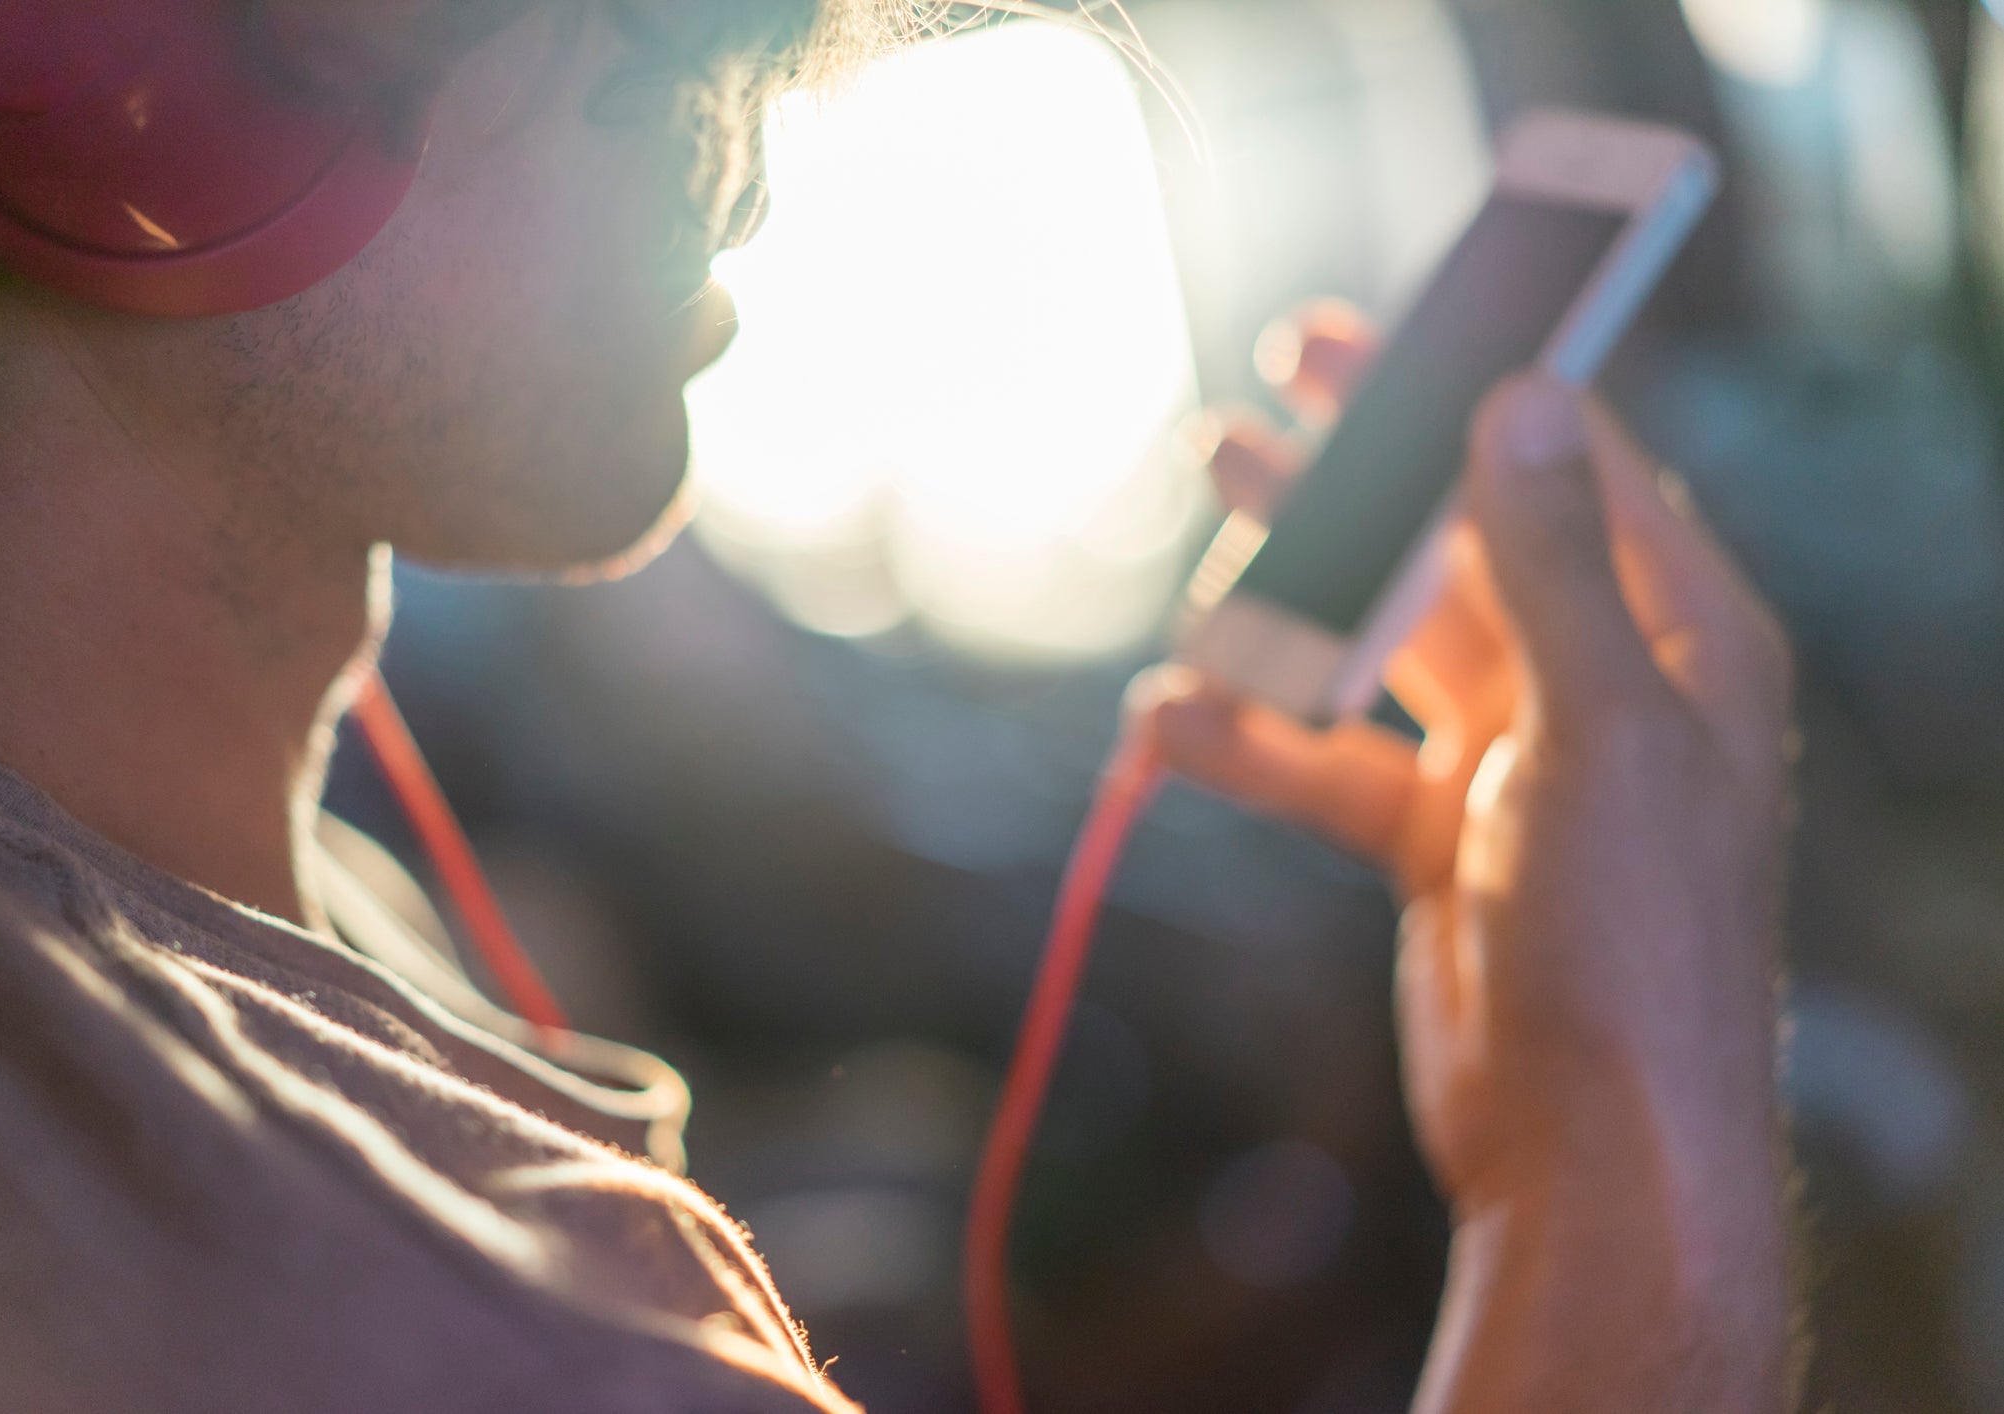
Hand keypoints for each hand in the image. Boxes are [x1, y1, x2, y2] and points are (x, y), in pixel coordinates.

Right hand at [1138, 307, 1794, 1411]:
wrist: (1593, 1146)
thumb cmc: (1633, 940)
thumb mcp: (1598, 730)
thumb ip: (1546, 564)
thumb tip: (1516, 400)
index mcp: (1674, 635)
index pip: (1570, 468)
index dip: (1471, 389)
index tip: (1373, 335)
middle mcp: (1596, 683)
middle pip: (1458, 542)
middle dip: (1357, 477)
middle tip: (1264, 394)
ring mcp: (1511, 762)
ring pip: (1381, 643)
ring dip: (1291, 596)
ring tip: (1203, 539)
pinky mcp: (1433, 836)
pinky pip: (1330, 758)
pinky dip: (1254, 739)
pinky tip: (1173, 721)